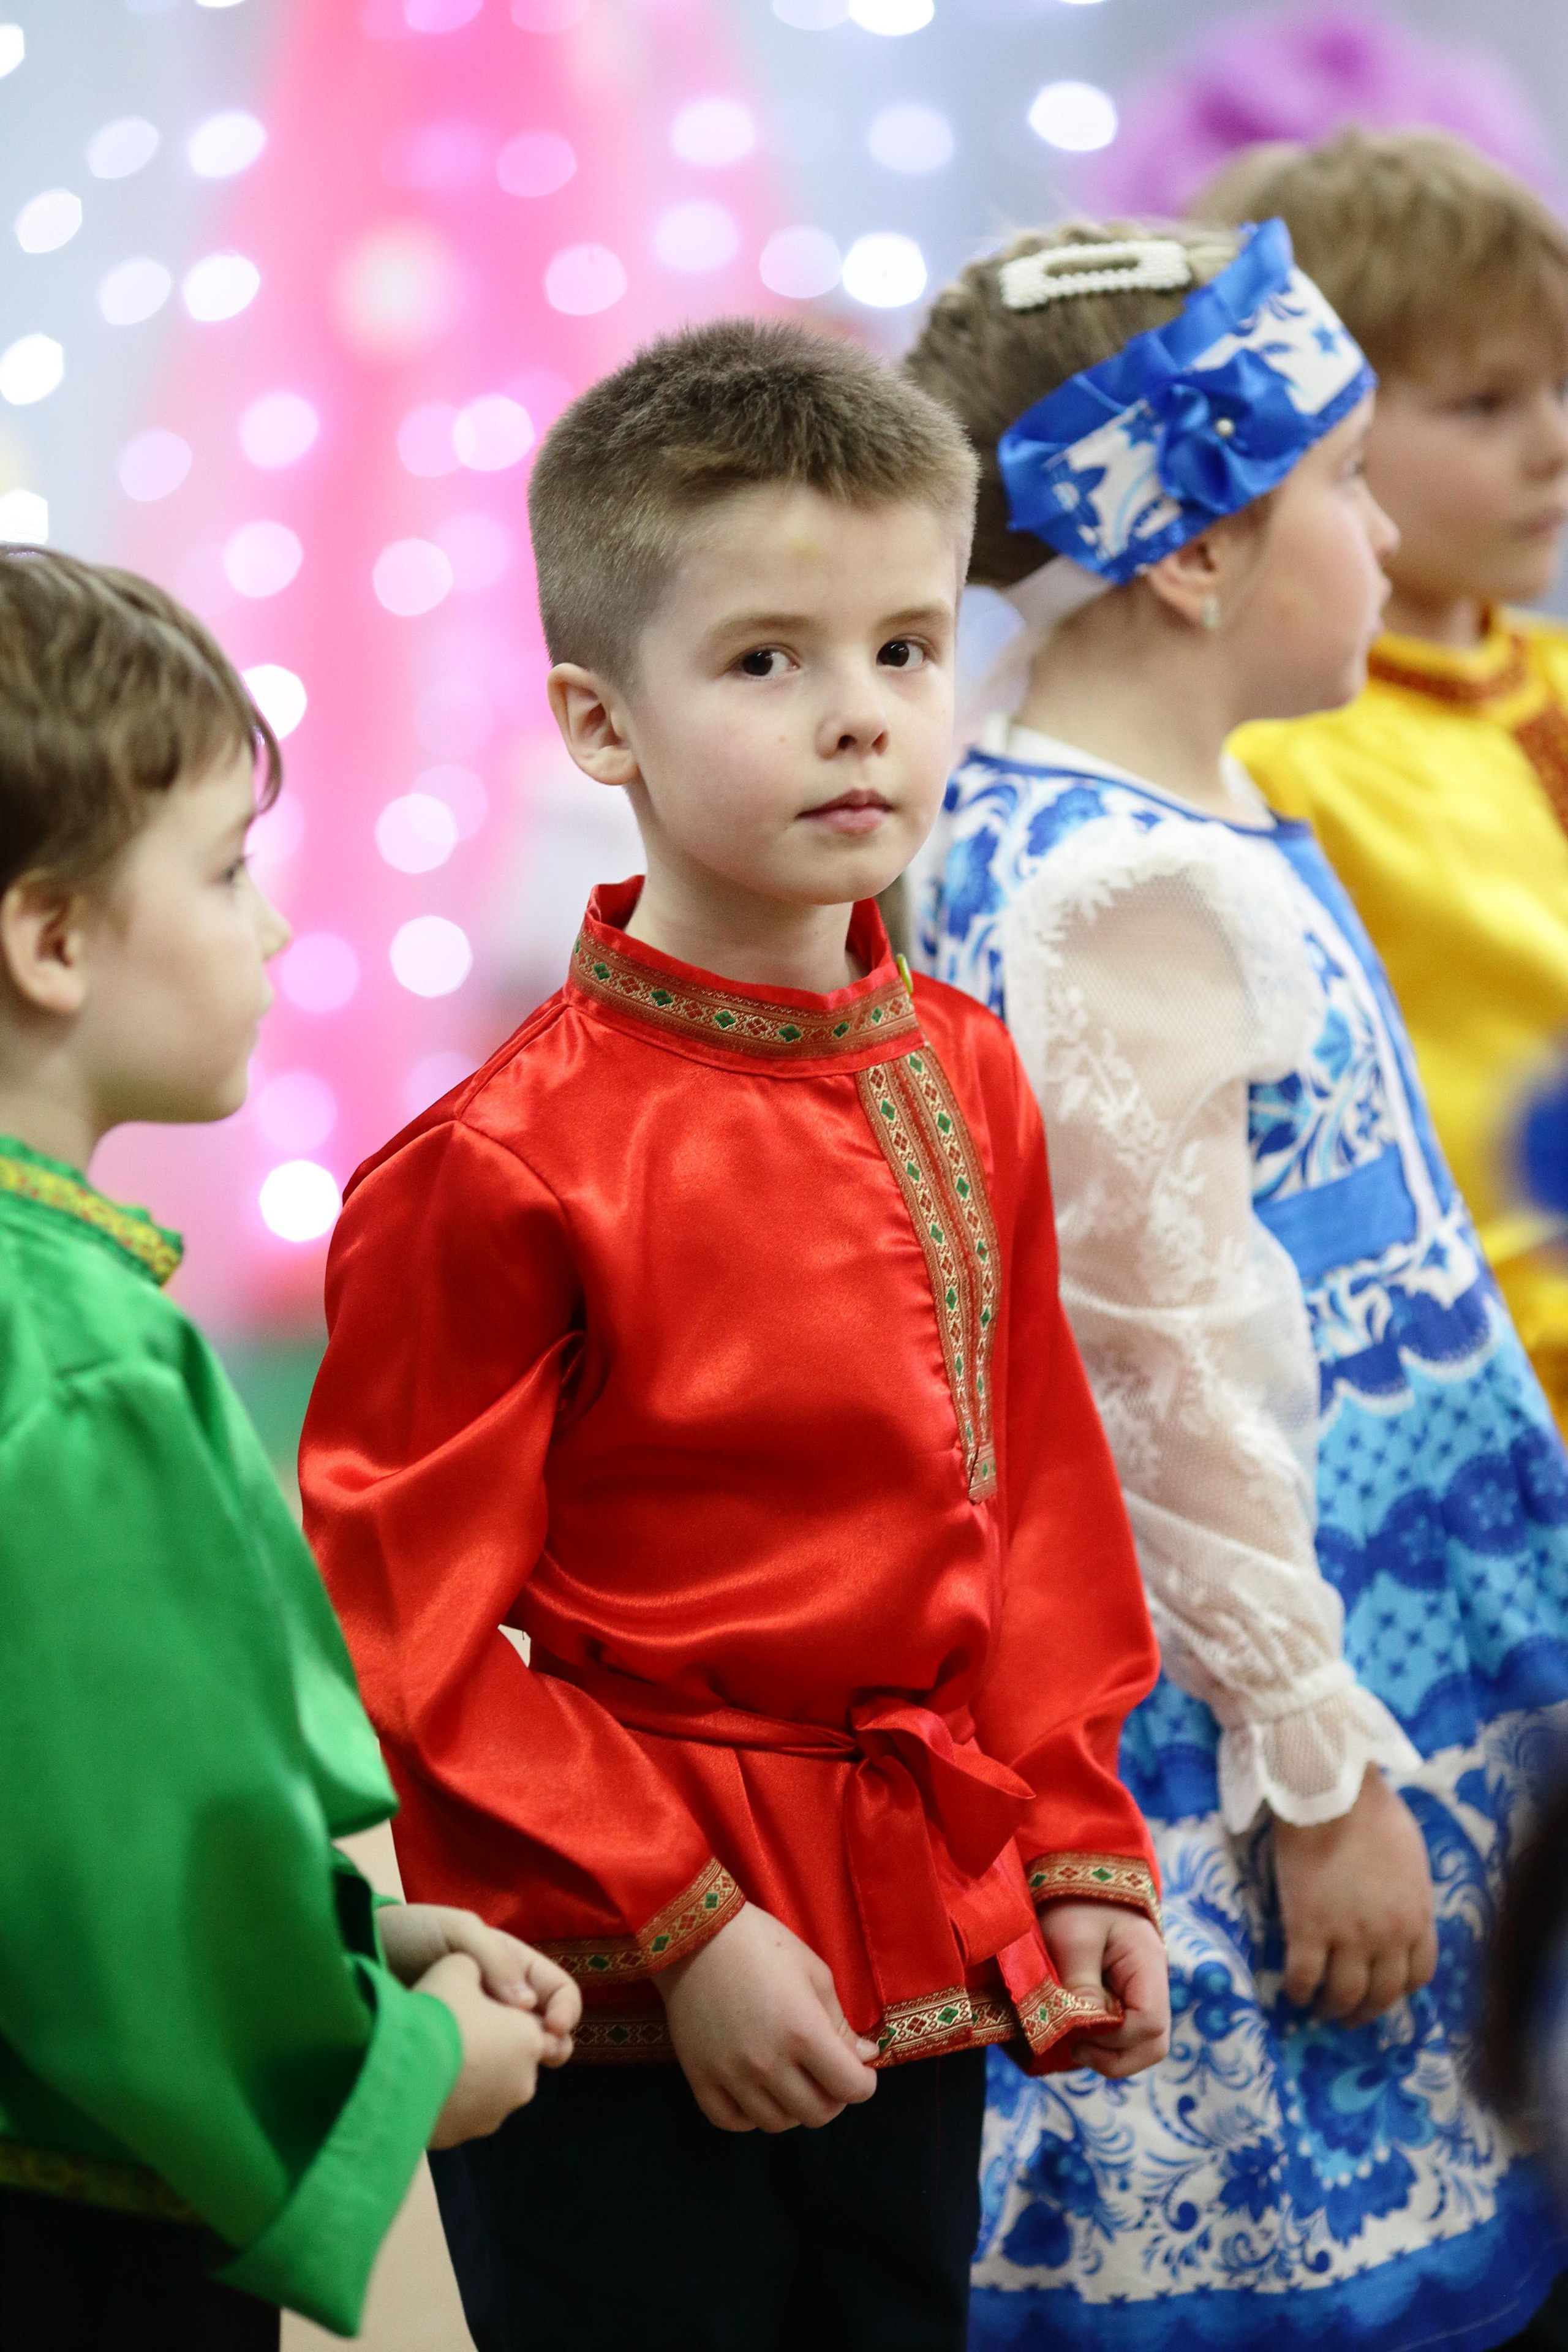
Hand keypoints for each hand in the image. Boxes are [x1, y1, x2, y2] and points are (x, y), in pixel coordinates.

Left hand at [381, 1902, 580, 2063]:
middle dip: (553, 2046)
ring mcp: (479, 2032)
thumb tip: (528, 2005)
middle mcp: (502, 2003)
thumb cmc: (411, 1934)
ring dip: (521, 2068)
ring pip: (517, 2058)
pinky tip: (473, 2082)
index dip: (565, 2010)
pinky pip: (485, 2075)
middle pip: (544, 2031)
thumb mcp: (457, 1931)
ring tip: (505, 2073)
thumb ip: (494, 1958)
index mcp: (512, 1968)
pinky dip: (489, 2082)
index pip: (556, 1991)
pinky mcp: (456, 2058)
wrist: (359, 1957)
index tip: (552, 2029)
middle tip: (540, 2058)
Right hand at [420, 1953, 550, 2146]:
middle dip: (495, 2046)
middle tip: (461, 2029)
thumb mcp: (459, 1967)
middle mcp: (522, 2083)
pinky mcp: (462, 2137)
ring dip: (473, 2074)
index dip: (513, 2014)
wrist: (396, 2070)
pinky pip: (462, 2110)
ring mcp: (492, 2115)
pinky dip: (451, 2097)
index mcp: (530, 2040)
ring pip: (489, 2088)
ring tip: (439, 2055)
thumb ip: (483, 1969)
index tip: (489, 2009)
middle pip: (514, 2058)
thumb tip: (489, 1985)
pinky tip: (426, 2080)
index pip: (538, 2026)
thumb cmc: (436, 2013)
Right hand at [657, 1902, 880, 2132]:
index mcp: (803, 2031)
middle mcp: (768, 2061)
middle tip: (827, 2076)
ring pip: (777, 2123)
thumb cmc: (762, 1944)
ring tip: (792, 2081)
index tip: (860, 2071)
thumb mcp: (813, 1972)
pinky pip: (730, 2121)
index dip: (864, 2084)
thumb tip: (865, 2057)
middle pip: (816, 2113)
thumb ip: (840, 2022)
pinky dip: (749, 2115)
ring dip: (793, 2108)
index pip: (850, 2088)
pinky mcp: (699, 2078)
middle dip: (833, 2098)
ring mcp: (731, 2074)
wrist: (696, 1934)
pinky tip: (755, 2092)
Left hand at [1039, 1900, 1169, 2079]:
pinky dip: (1099, 2040)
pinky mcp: (1123, 1998)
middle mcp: (1152, 1986)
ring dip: (1105, 2050)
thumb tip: (1084, 2031)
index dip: (1115, 2039)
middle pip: (1152, 2044)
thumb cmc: (1074, 1899)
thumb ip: (1081, 1983)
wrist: (1077, 1873)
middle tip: (1073, 2047)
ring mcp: (1140, 1994)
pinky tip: (1072, 2027)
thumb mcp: (1072, 1936)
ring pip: (1138, 2045)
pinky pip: (1122, 2034)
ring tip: (1070, 2036)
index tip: (1077, 2034)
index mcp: (1148, 1966)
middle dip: (1113, 2055)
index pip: (1150, 2024)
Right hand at [1273, 1766, 1436, 2023]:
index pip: (1418, 1975)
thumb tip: (1398, 1908)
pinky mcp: (1307, 1928)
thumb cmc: (1372, 1811)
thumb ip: (1408, 1892)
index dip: (1399, 1990)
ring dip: (1332, 2008)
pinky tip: (1293, 1991)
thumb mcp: (1411, 1857)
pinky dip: (1298, 1991)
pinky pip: (1303, 1978)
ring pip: (1343, 1995)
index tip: (1382, 1990)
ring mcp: (1347, 1936)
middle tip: (1348, 2015)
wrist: (1332, 1792)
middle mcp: (1387, 1936)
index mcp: (1417, 1917)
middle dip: (1366, 2012)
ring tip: (1319, 2008)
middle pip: (1383, 1994)